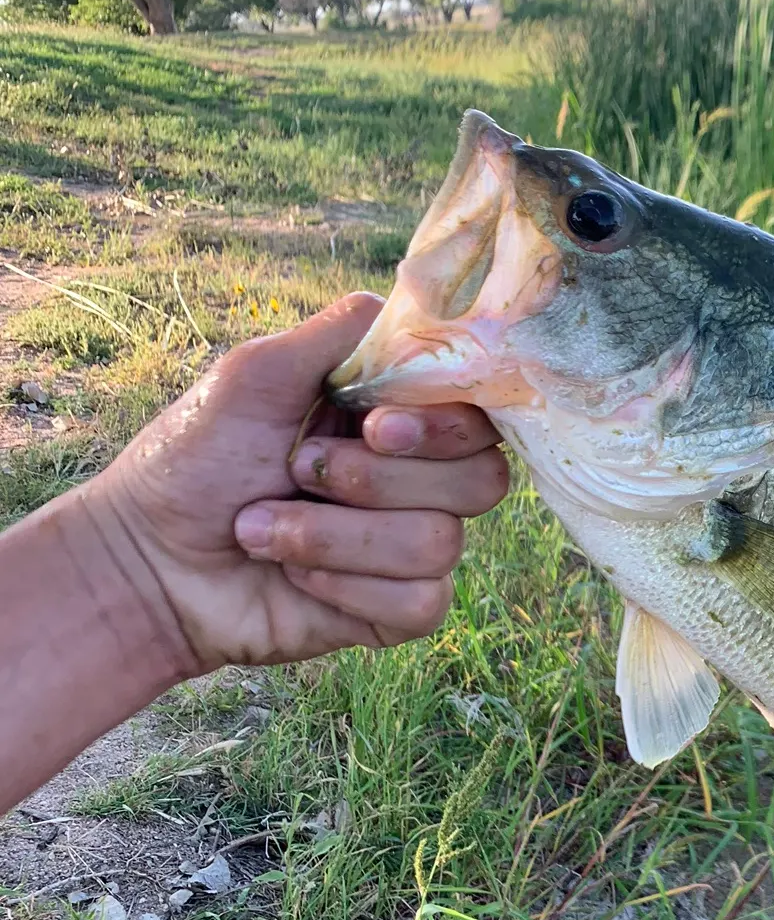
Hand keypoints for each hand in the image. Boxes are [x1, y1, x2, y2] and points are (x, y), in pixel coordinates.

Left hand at [82, 293, 508, 673]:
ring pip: (439, 543)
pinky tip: (295, 578)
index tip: (372, 426)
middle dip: (377, 481)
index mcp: (401, 417)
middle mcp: (420, 479)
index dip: (441, 424)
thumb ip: (341, 333)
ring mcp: (413, 546)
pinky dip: (347, 588)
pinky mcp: (399, 611)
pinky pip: (420, 601)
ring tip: (262, 528)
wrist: (144, 563)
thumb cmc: (193, 461)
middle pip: (482, 480)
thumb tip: (414, 308)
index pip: (479, 413)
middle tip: (296, 470)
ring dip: (334, 537)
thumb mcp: (257, 372)